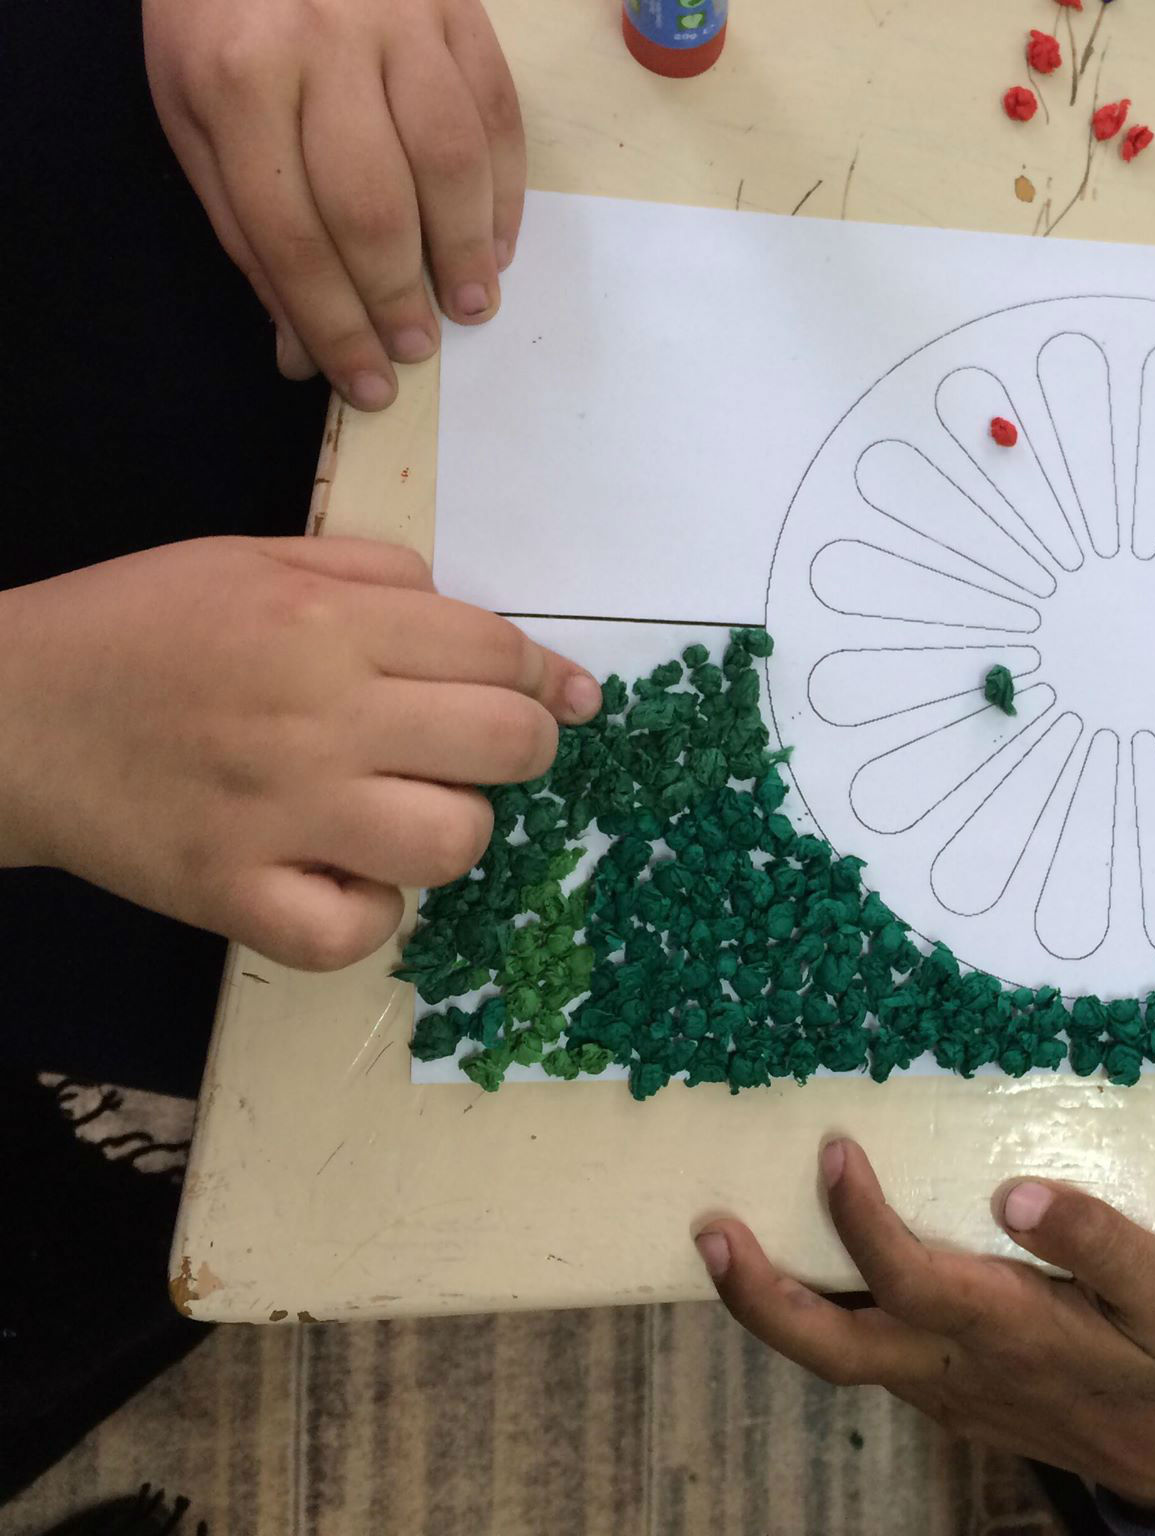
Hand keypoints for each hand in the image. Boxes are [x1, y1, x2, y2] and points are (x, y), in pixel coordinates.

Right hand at [0, 537, 596, 971]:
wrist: (4, 713)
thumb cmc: (134, 627)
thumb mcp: (252, 558)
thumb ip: (371, 575)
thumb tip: (472, 617)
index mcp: (325, 627)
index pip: (492, 652)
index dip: (547, 678)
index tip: (569, 699)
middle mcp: (317, 719)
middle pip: (502, 747)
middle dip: (524, 748)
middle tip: (492, 753)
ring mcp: (278, 815)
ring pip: (452, 843)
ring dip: (453, 830)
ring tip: (406, 811)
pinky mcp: (234, 895)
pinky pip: (357, 933)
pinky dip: (371, 914)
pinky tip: (347, 877)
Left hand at [143, 0, 524, 407]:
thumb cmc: (219, 16)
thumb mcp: (194, 114)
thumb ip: (246, 228)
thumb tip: (302, 345)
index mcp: (236, 82)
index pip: (292, 236)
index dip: (334, 325)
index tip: (367, 383)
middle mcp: (318, 48)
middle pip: (375, 207)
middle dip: (401, 296)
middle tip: (418, 348)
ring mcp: (397, 21)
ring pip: (450, 161)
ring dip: (466, 250)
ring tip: (472, 304)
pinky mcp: (457, 9)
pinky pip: (497, 113)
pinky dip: (506, 190)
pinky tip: (497, 241)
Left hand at [698, 1140, 1154, 1522]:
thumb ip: (1103, 1243)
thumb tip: (1014, 1193)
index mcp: (1017, 1334)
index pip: (914, 1281)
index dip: (862, 1222)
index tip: (837, 1152)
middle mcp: (962, 1369)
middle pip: (835, 1347)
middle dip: (762, 1293)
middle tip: (708, 1227)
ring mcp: (945, 1390)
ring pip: (838, 1355)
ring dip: (775, 1303)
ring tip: (724, 1237)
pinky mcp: (945, 1395)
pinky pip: (865, 1355)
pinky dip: (820, 1312)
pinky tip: (806, 1263)